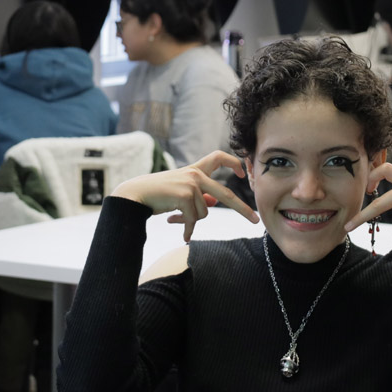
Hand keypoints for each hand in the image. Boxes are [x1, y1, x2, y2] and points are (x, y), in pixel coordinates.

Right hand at [112, 150, 258, 240]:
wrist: (135, 194)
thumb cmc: (157, 194)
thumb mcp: (180, 192)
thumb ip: (198, 195)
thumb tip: (212, 202)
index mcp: (194, 170)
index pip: (218, 157)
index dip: (233, 163)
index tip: (243, 174)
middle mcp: (195, 174)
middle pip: (225, 194)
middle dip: (242, 209)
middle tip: (255, 220)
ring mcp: (191, 184)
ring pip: (204, 212)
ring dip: (192, 221)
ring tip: (177, 220)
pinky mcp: (185, 195)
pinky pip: (193, 219)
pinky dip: (188, 229)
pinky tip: (183, 233)